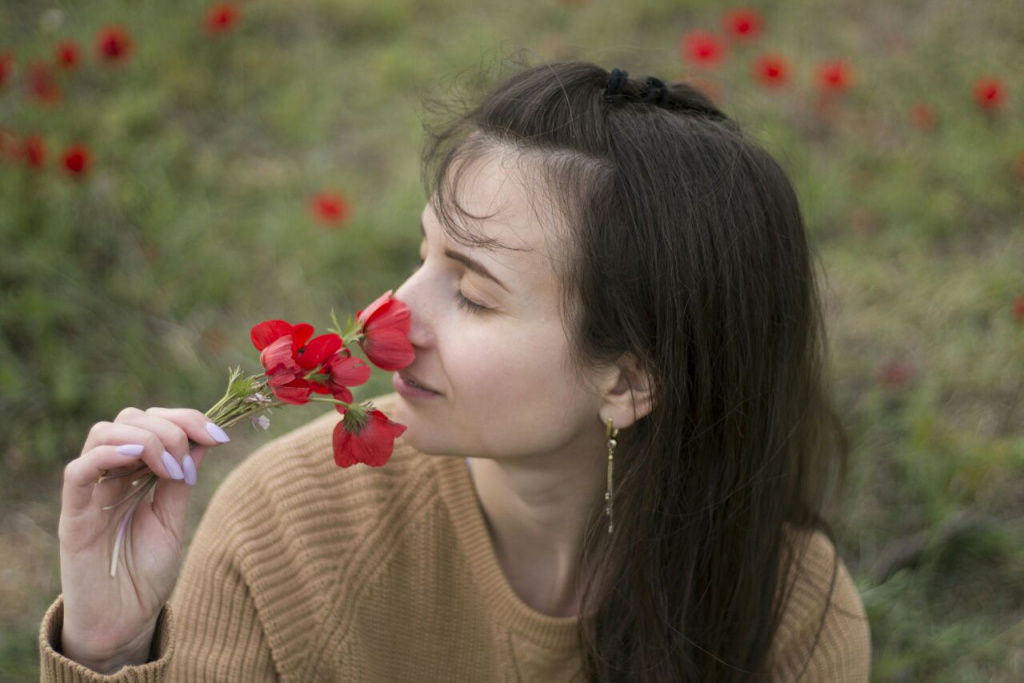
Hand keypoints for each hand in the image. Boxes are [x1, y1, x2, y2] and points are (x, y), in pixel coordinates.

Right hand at [57, 407, 229, 670]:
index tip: (219, 436)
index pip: (153, 421)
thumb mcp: (173, 518)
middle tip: (188, 464)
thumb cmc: (148, 572)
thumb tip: (205, 437)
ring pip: (103, 433)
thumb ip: (182, 478)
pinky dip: (106, 455)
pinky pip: (78, 472)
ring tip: (169, 468)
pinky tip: (134, 458)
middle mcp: (112, 474)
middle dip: (170, 429)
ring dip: (145, 439)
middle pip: (131, 418)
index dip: (187, 419)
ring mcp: (91, 492)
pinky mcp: (73, 516)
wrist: (125, 620)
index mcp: (137, 471)